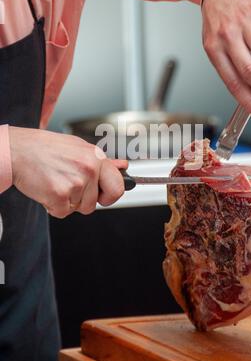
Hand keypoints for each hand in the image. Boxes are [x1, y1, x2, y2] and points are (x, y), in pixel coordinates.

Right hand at [9, 127, 127, 217]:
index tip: (103, 197)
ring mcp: (75, 182)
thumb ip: (101, 161)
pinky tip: (48, 188)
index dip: (110, 196)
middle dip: (84, 201)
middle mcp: (89, 169)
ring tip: (56, 182)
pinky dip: (53, 206)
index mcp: (96, 157)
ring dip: (67, 201)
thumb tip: (123, 167)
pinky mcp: (60, 195)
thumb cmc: (45, 148)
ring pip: (79, 208)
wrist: (18, 150)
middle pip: (95, 203)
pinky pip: (62, 212)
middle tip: (70, 187)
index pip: (118, 186)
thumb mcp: (78, 148)